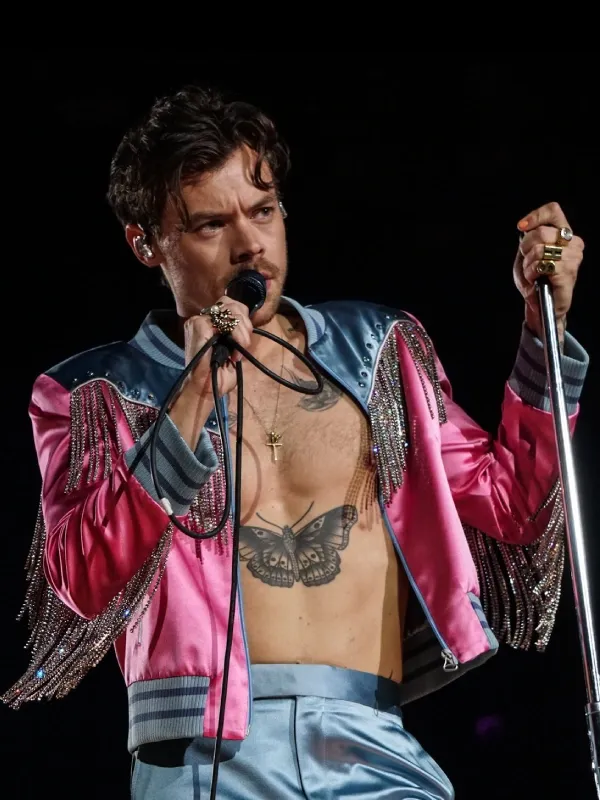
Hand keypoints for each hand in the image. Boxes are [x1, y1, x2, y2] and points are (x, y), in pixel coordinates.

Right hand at [182, 297, 253, 399]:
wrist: (207, 388)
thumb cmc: (219, 373)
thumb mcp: (235, 349)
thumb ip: (239, 333)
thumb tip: (249, 323)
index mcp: (212, 323)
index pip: (232, 306)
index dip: (244, 319)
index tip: (246, 339)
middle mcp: (204, 319)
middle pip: (231, 304)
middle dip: (245, 322)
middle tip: (245, 343)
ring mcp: (199, 321)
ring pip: (227, 309)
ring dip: (240, 329)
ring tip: (240, 348)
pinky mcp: (197, 326)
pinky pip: (220, 319)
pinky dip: (233, 333)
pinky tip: (233, 349)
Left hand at [513, 201, 583, 340]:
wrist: (541, 303)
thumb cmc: (535, 278)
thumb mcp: (527, 254)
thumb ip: (528, 238)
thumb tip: (524, 227)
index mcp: (564, 234)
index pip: (553, 211)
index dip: (535, 216)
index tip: (521, 227)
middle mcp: (573, 243)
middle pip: (541, 232)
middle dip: (526, 248)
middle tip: (528, 261)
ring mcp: (573, 258)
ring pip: (540, 250)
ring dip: (528, 264)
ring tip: (533, 273)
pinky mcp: (568, 273)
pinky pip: (543, 265)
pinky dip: (532, 273)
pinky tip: (535, 279)